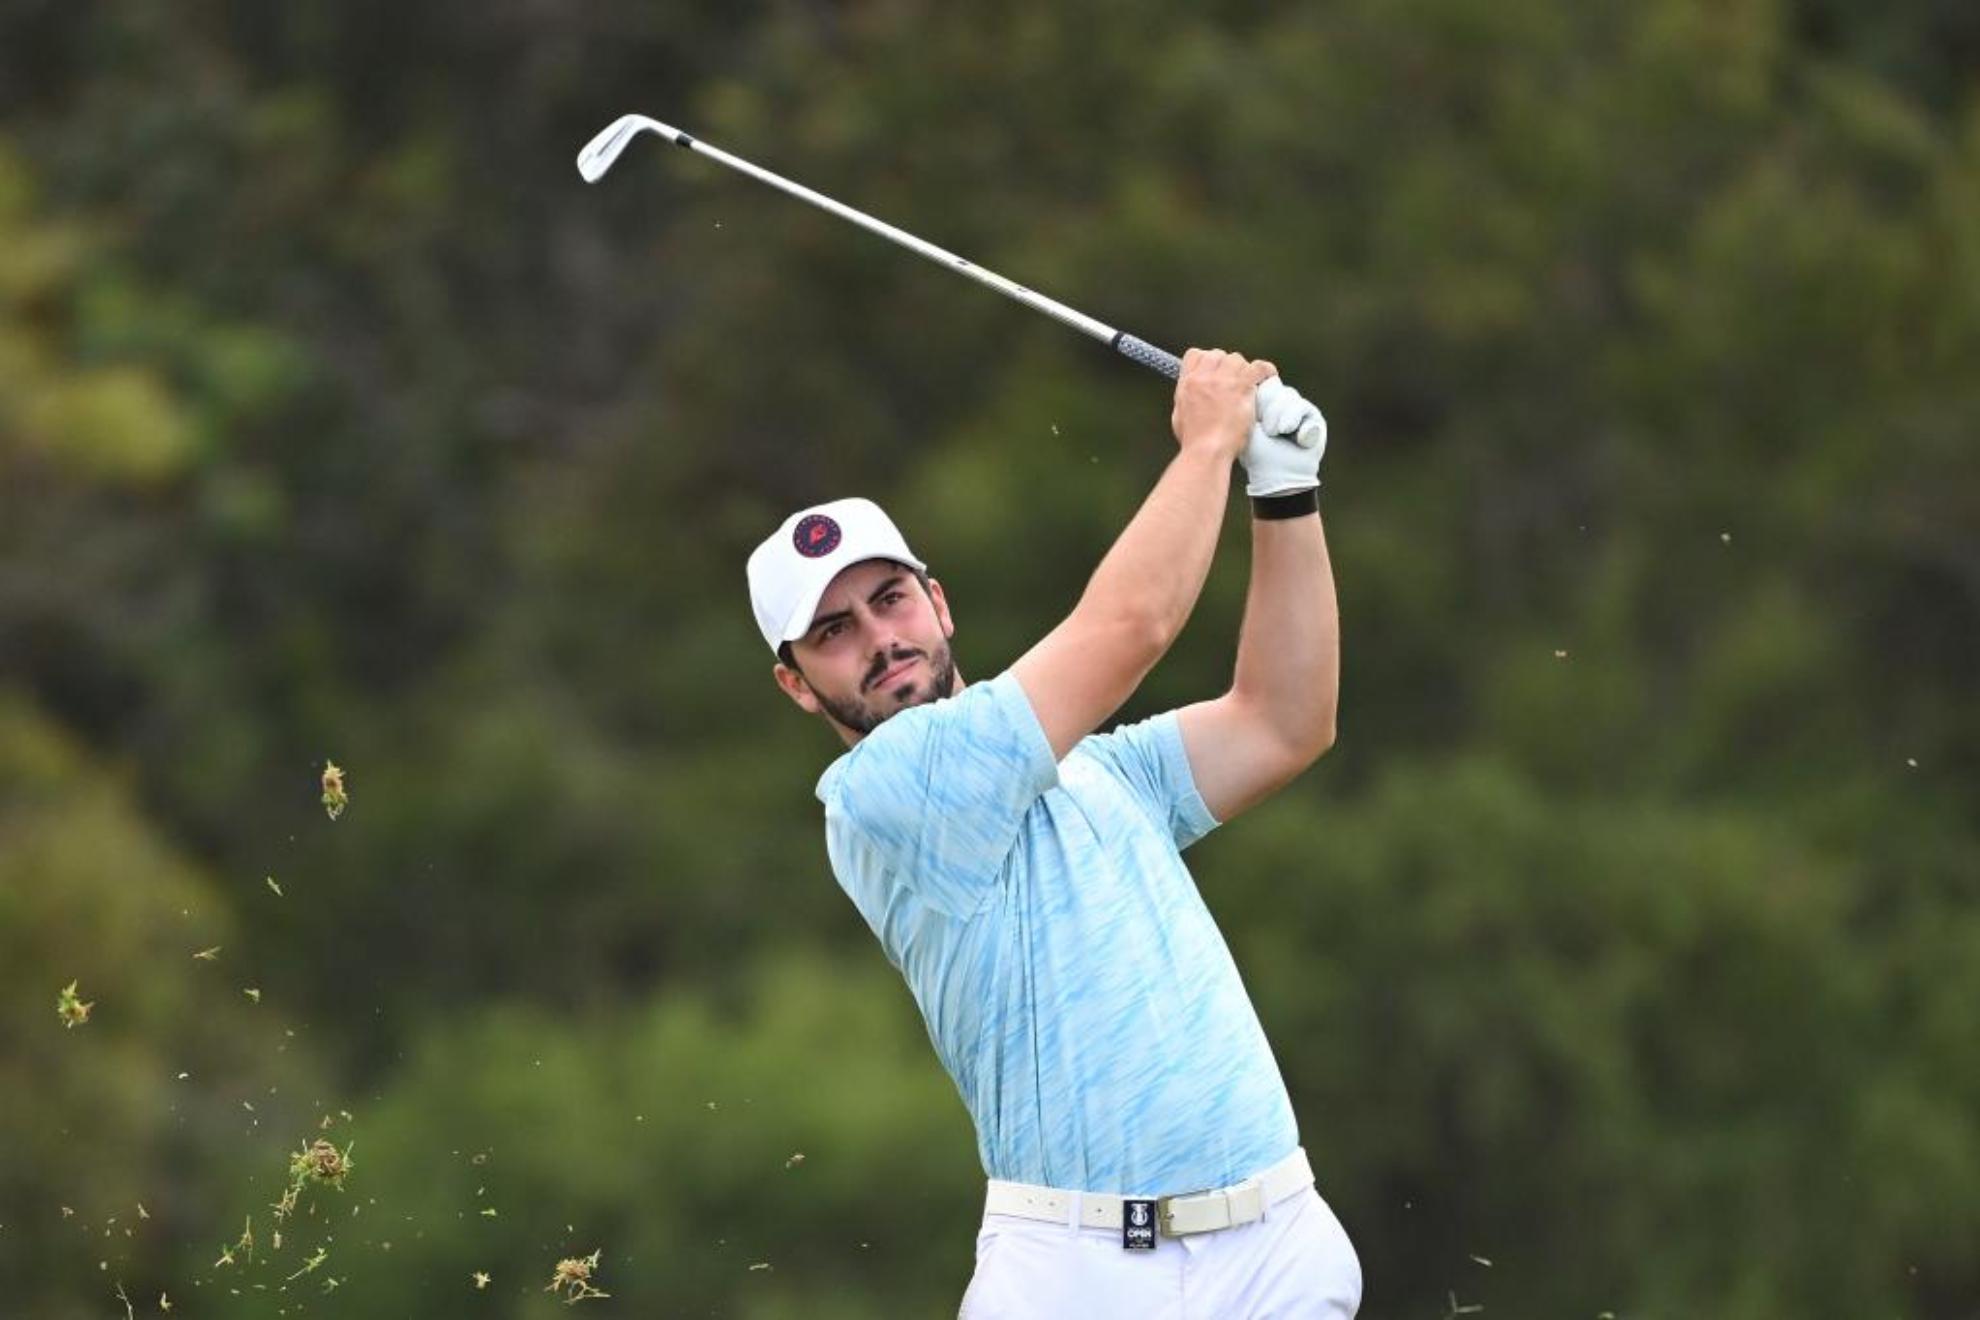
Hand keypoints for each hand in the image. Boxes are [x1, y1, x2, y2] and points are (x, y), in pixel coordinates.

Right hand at [1171, 348, 1276, 462]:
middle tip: (1232, 381)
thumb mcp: (1180, 415)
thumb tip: (1193, 394)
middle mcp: (1204, 376)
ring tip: (1247, 385)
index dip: (1207, 361)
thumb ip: (1186, 399)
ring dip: (1243, 370)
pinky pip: (1258, 367)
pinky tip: (1267, 377)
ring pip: (1237, 359)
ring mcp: (1224, 380)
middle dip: (1226, 366)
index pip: (1196, 354)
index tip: (1214, 371)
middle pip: (1218, 355)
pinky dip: (1265, 371)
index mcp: (1187, 382)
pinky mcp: (1242, 386)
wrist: (1207, 450)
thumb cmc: (1194, 440)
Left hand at [1241, 379, 1327, 495]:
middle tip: (1266, 428)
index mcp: (1266, 404)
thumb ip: (1246, 404)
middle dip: (1269, 408)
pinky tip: (1289, 432)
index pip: (1263, 385)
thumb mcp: (1247, 427)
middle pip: (1276, 389)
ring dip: (1280, 416)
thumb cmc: (1258, 455)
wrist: (1277, 476)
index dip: (1258, 395)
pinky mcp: (1314, 418)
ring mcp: (1299, 410)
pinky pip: (1303, 407)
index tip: (1254, 413)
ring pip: (1289, 397)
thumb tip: (1242, 381)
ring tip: (1275, 432)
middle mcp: (1283, 404)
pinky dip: (1294, 419)